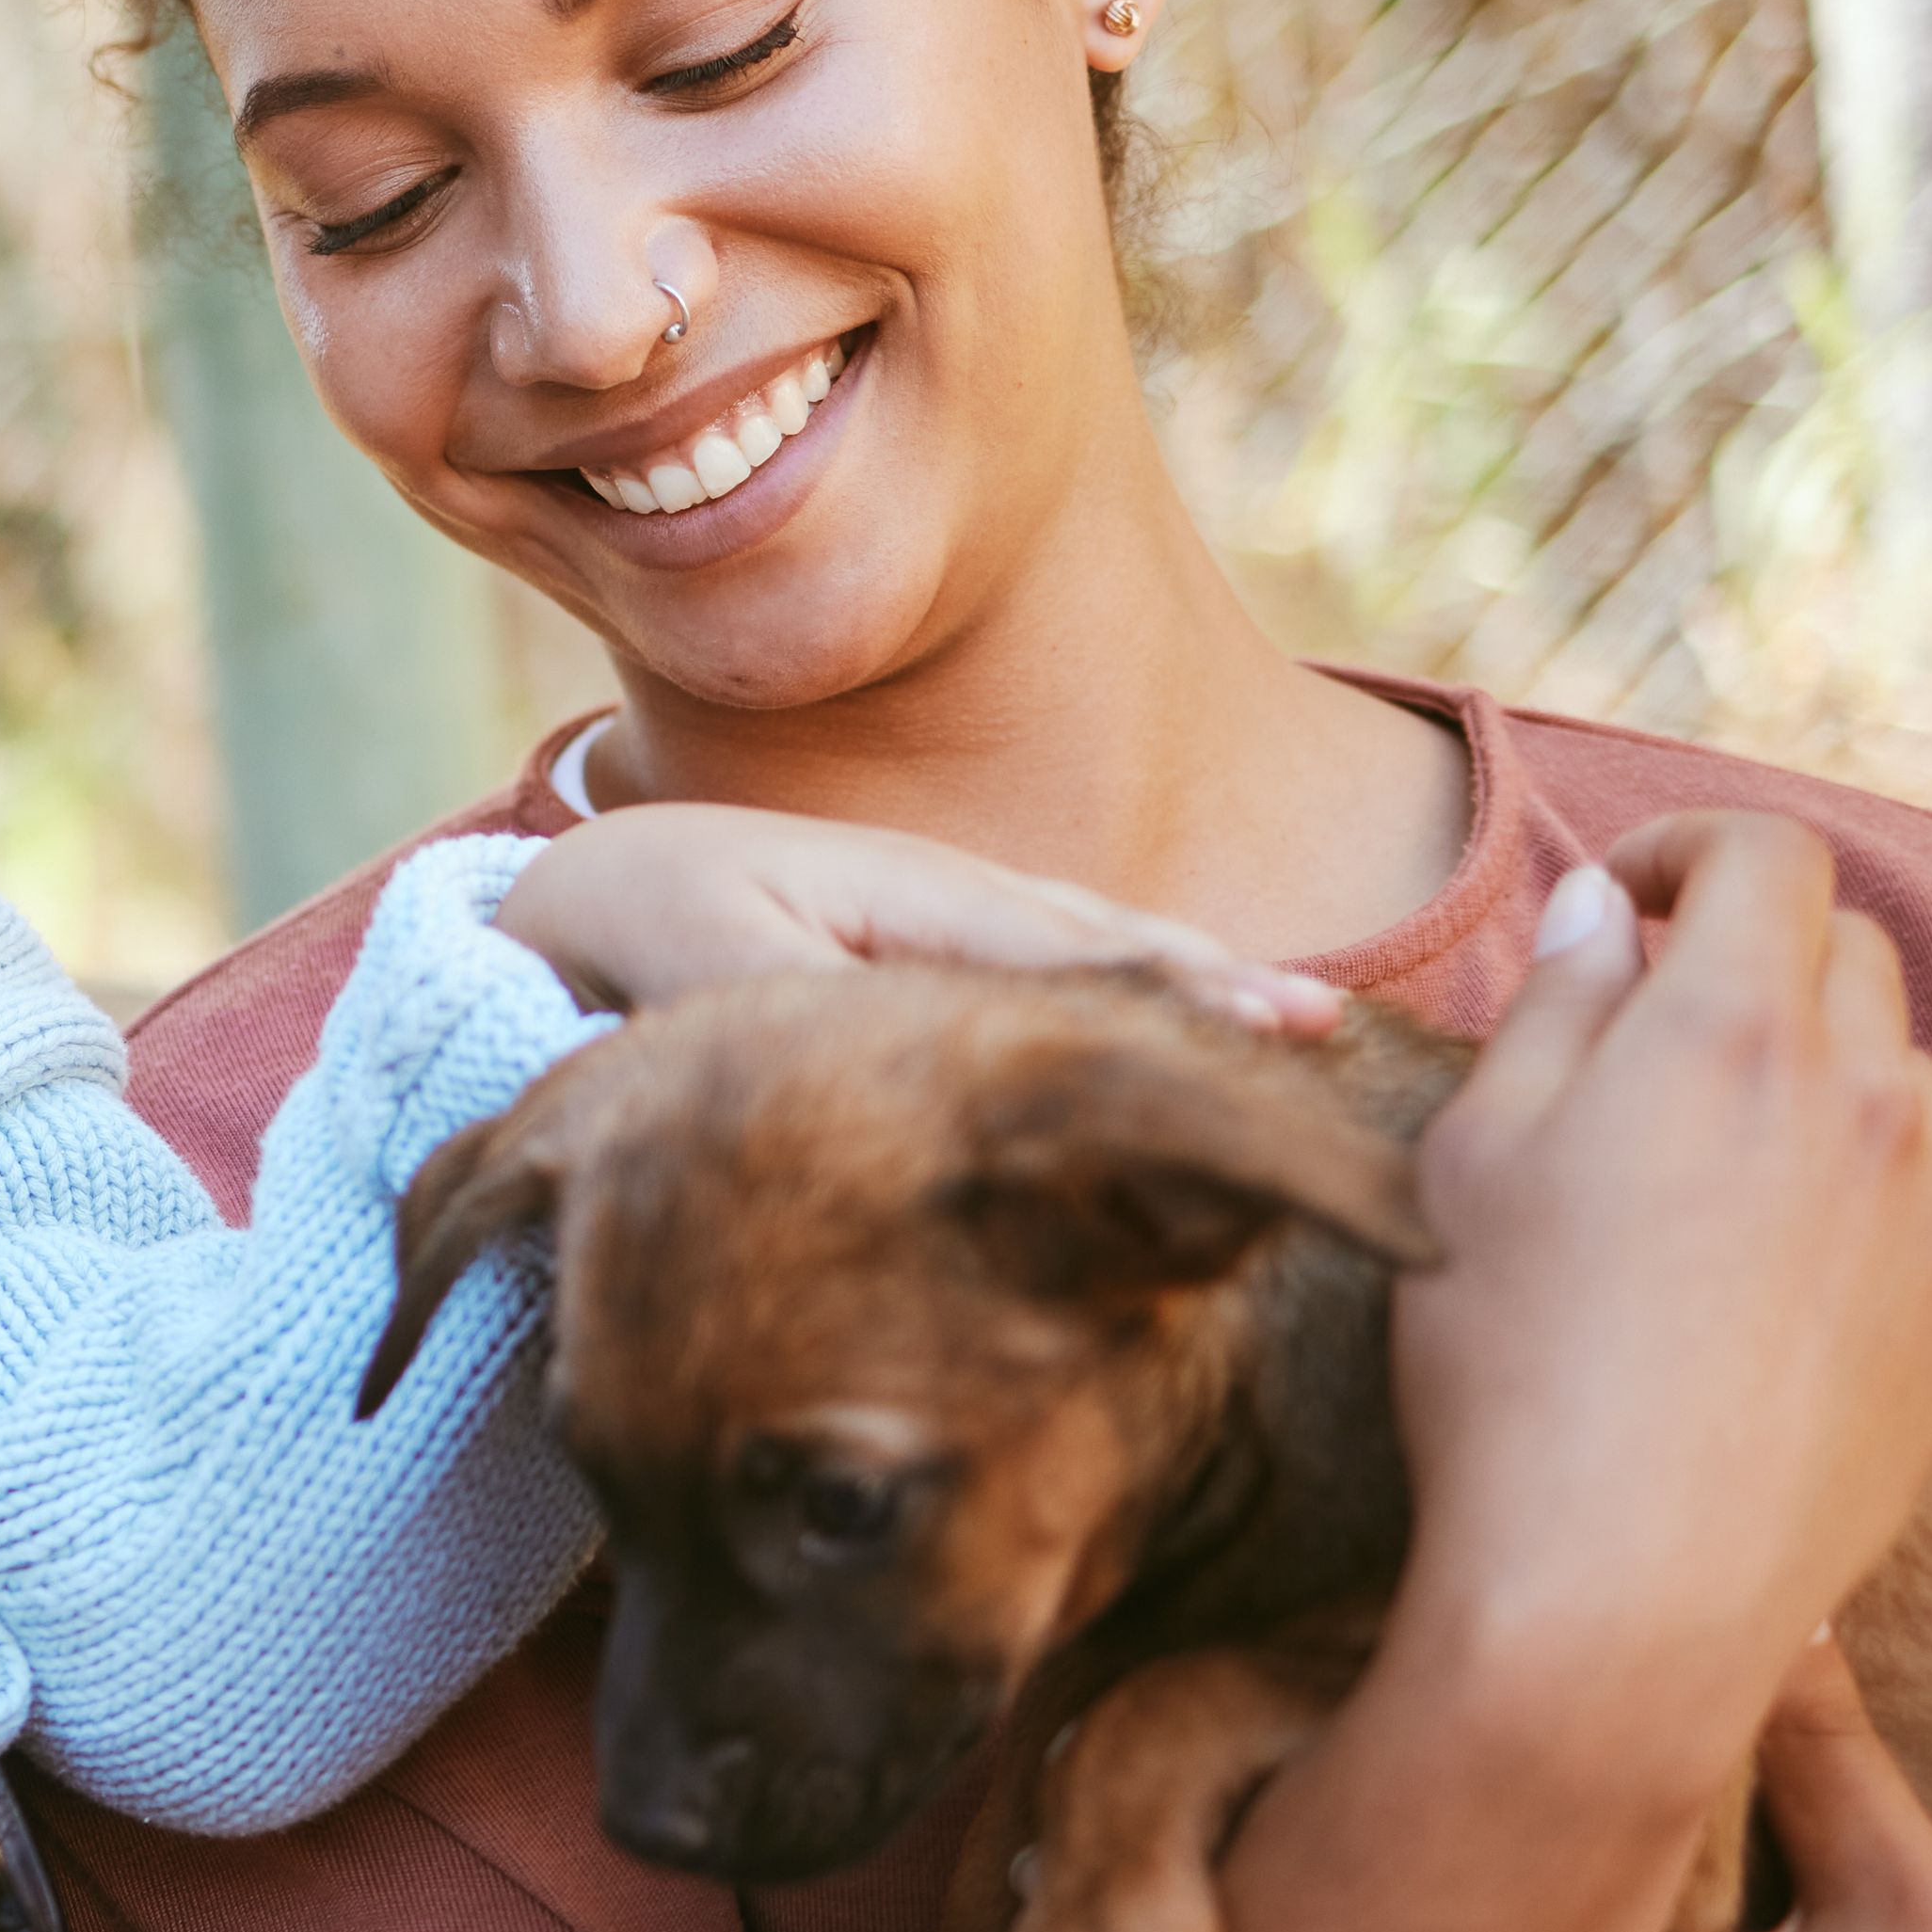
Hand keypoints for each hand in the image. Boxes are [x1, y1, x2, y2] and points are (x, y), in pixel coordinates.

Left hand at [493, 800, 1337, 1030]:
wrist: (609, 886)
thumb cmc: (652, 925)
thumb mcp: (696, 956)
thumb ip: (792, 992)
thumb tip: (884, 1046)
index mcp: (909, 888)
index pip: (1060, 943)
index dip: (1161, 984)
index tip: (1257, 1022)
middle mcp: (955, 896)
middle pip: (1107, 940)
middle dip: (1215, 983)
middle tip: (1323, 1034)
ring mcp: (958, 925)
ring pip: (1097, 954)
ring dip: (1199, 990)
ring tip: (1301, 1033)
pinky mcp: (947, 964)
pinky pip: (1059, 976)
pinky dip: (1137, 1001)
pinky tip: (1200, 1045)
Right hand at [1392, 817, 1931, 1798]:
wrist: (1621, 1600)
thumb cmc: (1510, 1372)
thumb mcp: (1473, 1161)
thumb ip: (1555, 1005)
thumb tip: (1604, 907)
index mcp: (1731, 1027)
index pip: (1764, 855)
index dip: (1686, 848)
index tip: (1624, 897)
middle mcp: (1867, 1094)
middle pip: (1845, 951)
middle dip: (1752, 955)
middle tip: (1654, 1029)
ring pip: (1897, 1076)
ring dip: (1811, 1079)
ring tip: (1702, 1181)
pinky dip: (1861, 1193)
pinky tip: (1768, 1281)